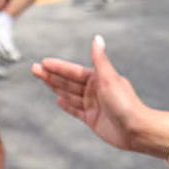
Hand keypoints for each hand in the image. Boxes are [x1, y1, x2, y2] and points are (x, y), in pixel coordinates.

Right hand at [33, 35, 146, 151]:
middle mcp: (95, 90)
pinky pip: (75, 110)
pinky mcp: (92, 119)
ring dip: (55, 87)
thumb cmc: (125, 103)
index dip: (58, 67)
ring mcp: (92, 105)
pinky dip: (66, 104)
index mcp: (99, 79)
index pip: (73, 71)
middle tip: (34, 69)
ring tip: (41, 79)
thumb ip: (100, 60)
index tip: (44, 62)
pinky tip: (57, 99)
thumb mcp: (109, 79)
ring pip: (69, 94)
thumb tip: (97, 38)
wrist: (135, 129)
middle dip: (51, 75)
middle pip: (68, 81)